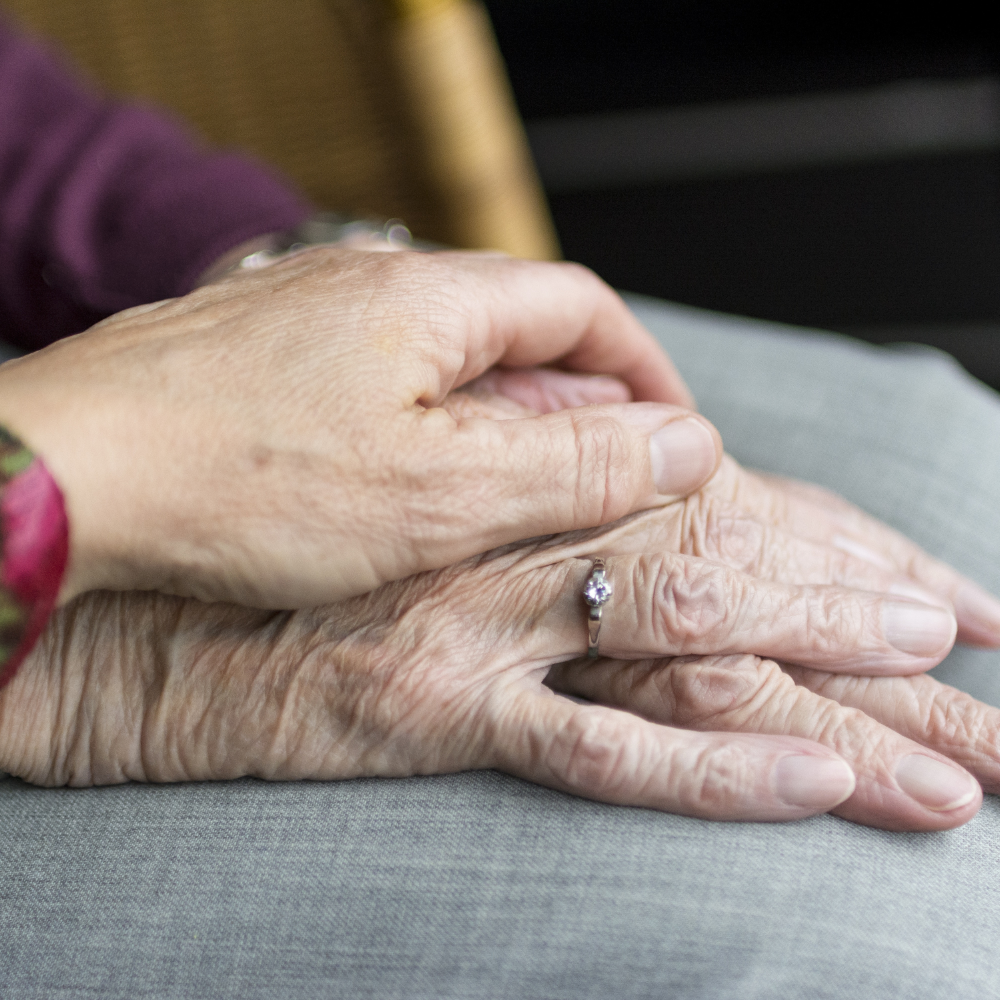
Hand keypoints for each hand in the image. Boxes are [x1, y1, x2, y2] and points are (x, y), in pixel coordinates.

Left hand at [0, 249, 714, 607]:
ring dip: (501, 419)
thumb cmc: (242, 480)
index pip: (582, 307)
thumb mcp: (443, 492)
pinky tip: (411, 486)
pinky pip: (377, 382)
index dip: (643, 370)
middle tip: (602, 482)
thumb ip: (574, 464)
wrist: (67, 479)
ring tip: (515, 495)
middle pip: (517, 330)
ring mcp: (311, 316)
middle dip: (577, 402)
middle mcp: (372, 286)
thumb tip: (687, 445)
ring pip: (445, 360)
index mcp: (431, 299)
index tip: (673, 435)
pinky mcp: (263, 359)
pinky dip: (425, 428)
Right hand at [3, 423, 997, 830]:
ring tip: (958, 760)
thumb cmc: (296, 537)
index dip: (836, 544)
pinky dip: (707, 768)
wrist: (164, 591)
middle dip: (871, 620)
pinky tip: (810, 788)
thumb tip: (631, 485)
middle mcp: (524, 537)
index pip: (723, 509)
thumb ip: (530, 493)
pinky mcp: (438, 706)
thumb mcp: (425, 501)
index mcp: (529, 482)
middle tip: (985, 662)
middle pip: (738, 574)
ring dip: (836, 702)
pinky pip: (594, 746)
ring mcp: (489, 622)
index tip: (936, 586)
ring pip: (697, 649)